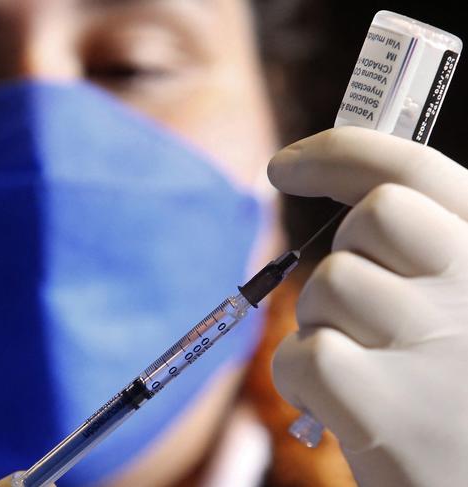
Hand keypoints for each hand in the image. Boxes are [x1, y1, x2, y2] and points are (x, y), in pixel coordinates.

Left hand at [269, 127, 467, 486]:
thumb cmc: (453, 385)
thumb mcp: (458, 302)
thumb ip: (419, 242)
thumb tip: (332, 173)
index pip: (412, 171)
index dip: (338, 153)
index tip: (285, 165)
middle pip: (370, 221)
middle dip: (344, 257)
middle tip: (357, 308)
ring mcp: (438, 350)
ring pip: (329, 288)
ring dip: (324, 324)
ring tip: (364, 368)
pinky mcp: (389, 412)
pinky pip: (304, 354)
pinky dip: (301, 377)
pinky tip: (336, 405)